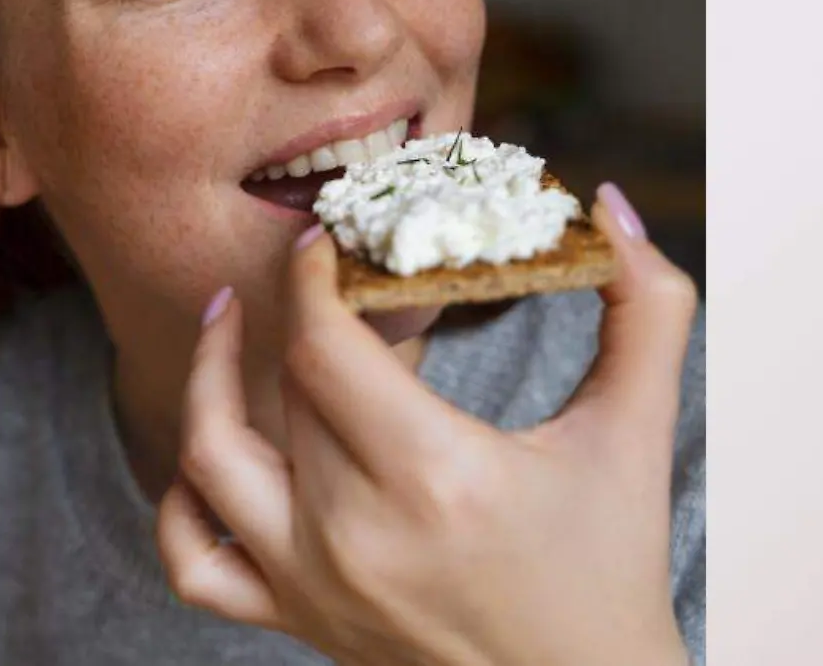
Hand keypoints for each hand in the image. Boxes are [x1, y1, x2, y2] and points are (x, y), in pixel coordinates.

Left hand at [156, 182, 696, 665]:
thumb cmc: (614, 563)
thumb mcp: (639, 428)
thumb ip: (644, 304)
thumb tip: (607, 202)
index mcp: (439, 477)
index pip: (325, 346)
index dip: (312, 275)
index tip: (331, 233)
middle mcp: (358, 533)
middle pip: (285, 387)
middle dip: (297, 308)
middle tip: (328, 266)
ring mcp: (315, 584)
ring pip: (214, 458)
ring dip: (210, 376)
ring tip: (228, 317)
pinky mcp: (300, 620)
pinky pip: (195, 561)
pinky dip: (178, 502)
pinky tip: (215, 448)